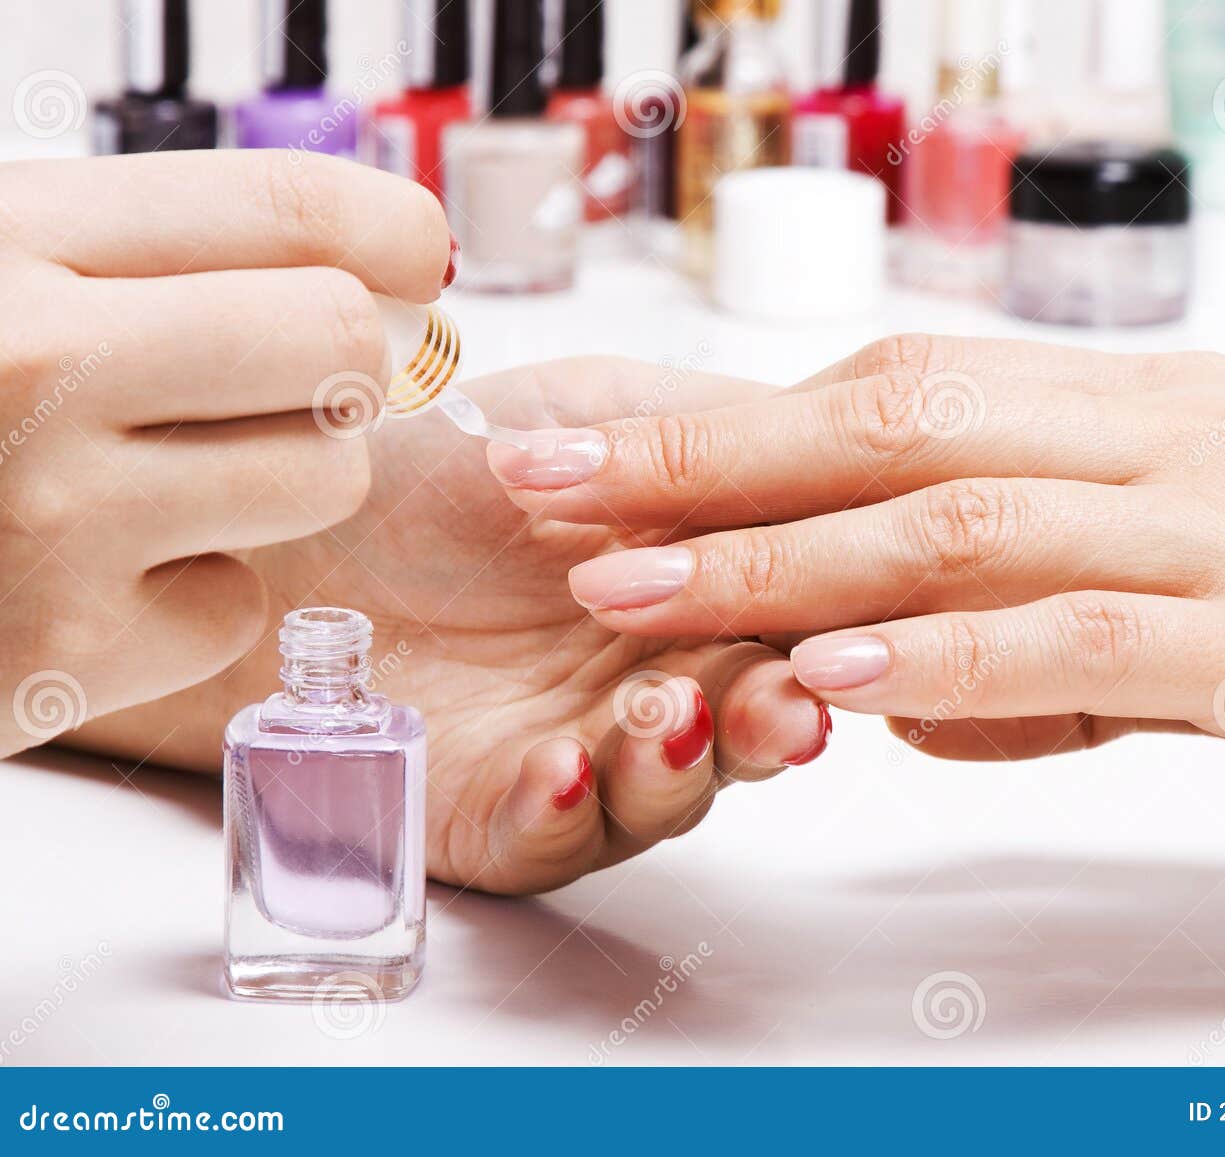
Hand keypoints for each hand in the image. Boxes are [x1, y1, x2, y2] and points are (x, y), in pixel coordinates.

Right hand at [0, 151, 450, 755]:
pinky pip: (235, 607)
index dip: (392, 230)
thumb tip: (379, 269)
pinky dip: (190, 598)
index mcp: (7, 239)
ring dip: (273, 481)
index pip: (283, 207)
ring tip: (162, 477)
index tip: (418, 258)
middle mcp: (30, 366)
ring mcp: (50, 518)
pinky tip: (98, 573)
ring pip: (323, 479)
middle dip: (335, 368)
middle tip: (275, 383)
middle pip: (341, 346)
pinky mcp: (62, 654)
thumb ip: (145, 257)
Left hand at [71, 360, 830, 893]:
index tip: (837, 609)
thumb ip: (705, 428)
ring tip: (665, 712)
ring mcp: (585, 753)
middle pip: (748, 717)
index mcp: (691, 591)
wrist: (287, 527)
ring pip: (672, 788)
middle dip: (770, 713)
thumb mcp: (586, 409)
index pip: (786, 616)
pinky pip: (553, 838)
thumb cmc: (434, 466)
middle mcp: (653, 677)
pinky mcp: (503, 818)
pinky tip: (562, 765)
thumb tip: (830, 432)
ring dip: (681, 759)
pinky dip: (568, 810)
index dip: (818, 619)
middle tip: (783, 699)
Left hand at [489, 334, 1224, 921]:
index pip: (907, 388)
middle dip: (709, 456)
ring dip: (782, 557)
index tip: (605, 447)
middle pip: (900, 423)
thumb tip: (894, 674)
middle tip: (551, 479)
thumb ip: (1039, 622)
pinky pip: (1086, 641)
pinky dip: (951, 660)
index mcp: (1148, 413)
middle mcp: (1174, 441)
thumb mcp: (1198, 593)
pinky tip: (840, 678)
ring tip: (631, 583)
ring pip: (963, 523)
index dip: (740, 419)